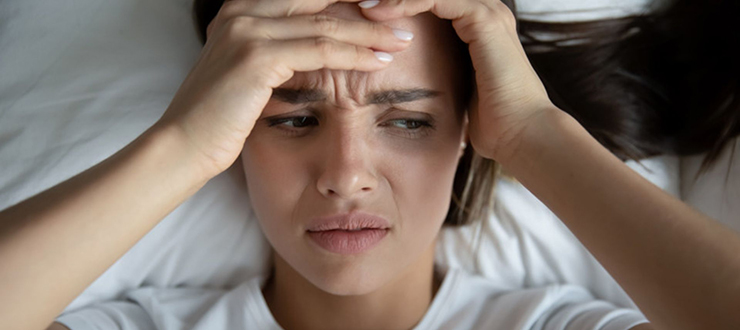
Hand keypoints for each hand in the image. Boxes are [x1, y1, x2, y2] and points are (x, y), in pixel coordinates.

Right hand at [157, 0, 412, 177]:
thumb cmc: (220, 117)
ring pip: (326, 24)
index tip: (382, 16)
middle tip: (400, 22)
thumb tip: (319, 49)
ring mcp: (247, 29)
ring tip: (401, 41)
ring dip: (370, 33)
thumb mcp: (250, 74)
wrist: (182, 146)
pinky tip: (380, 61)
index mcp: (241, 9)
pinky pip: (321, 50)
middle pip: (320, 0)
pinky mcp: (256, 56)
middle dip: (365, 10)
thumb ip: (279, 51)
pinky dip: (355, 55)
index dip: (347, 4)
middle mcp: (243, 10)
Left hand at [359, 0, 553, 162]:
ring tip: (361, 4)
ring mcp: (487, 12)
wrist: (520, 135)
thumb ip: (439, 75)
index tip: (361, 13)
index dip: (397, 2)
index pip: (430, 0)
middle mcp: (484, 11)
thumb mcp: (456, 90)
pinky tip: (379, 12)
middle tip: (354, 2)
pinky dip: (406, 2)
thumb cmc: (491, 123)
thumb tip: (413, 86)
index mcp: (477, 25)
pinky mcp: (484, 20)